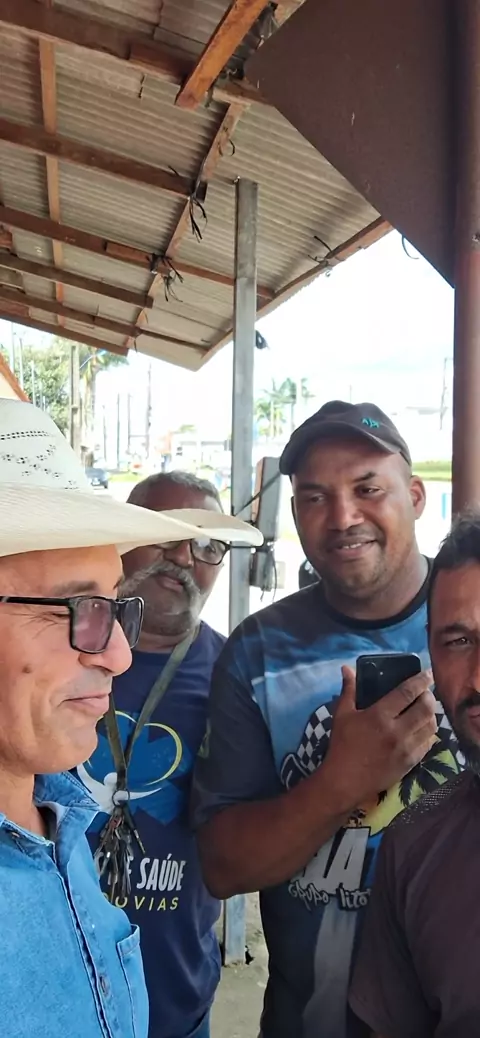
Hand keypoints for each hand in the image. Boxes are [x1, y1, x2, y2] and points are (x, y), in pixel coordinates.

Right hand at [322, 666, 437, 810]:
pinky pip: (428, 744)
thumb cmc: (341, 745)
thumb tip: (347, 668)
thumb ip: (348, 690)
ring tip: (425, 710)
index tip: (428, 673)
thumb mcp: (342, 715)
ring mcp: (406, 748)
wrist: (344, 781)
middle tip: (425, 693)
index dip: (421, 681)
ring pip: (430, 726)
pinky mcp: (410, 762)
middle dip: (429, 697)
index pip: (407, 693)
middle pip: (425, 708)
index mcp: (379, 716)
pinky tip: (422, 729)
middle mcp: (397, 731)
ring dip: (431, 714)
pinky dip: (428, 733)